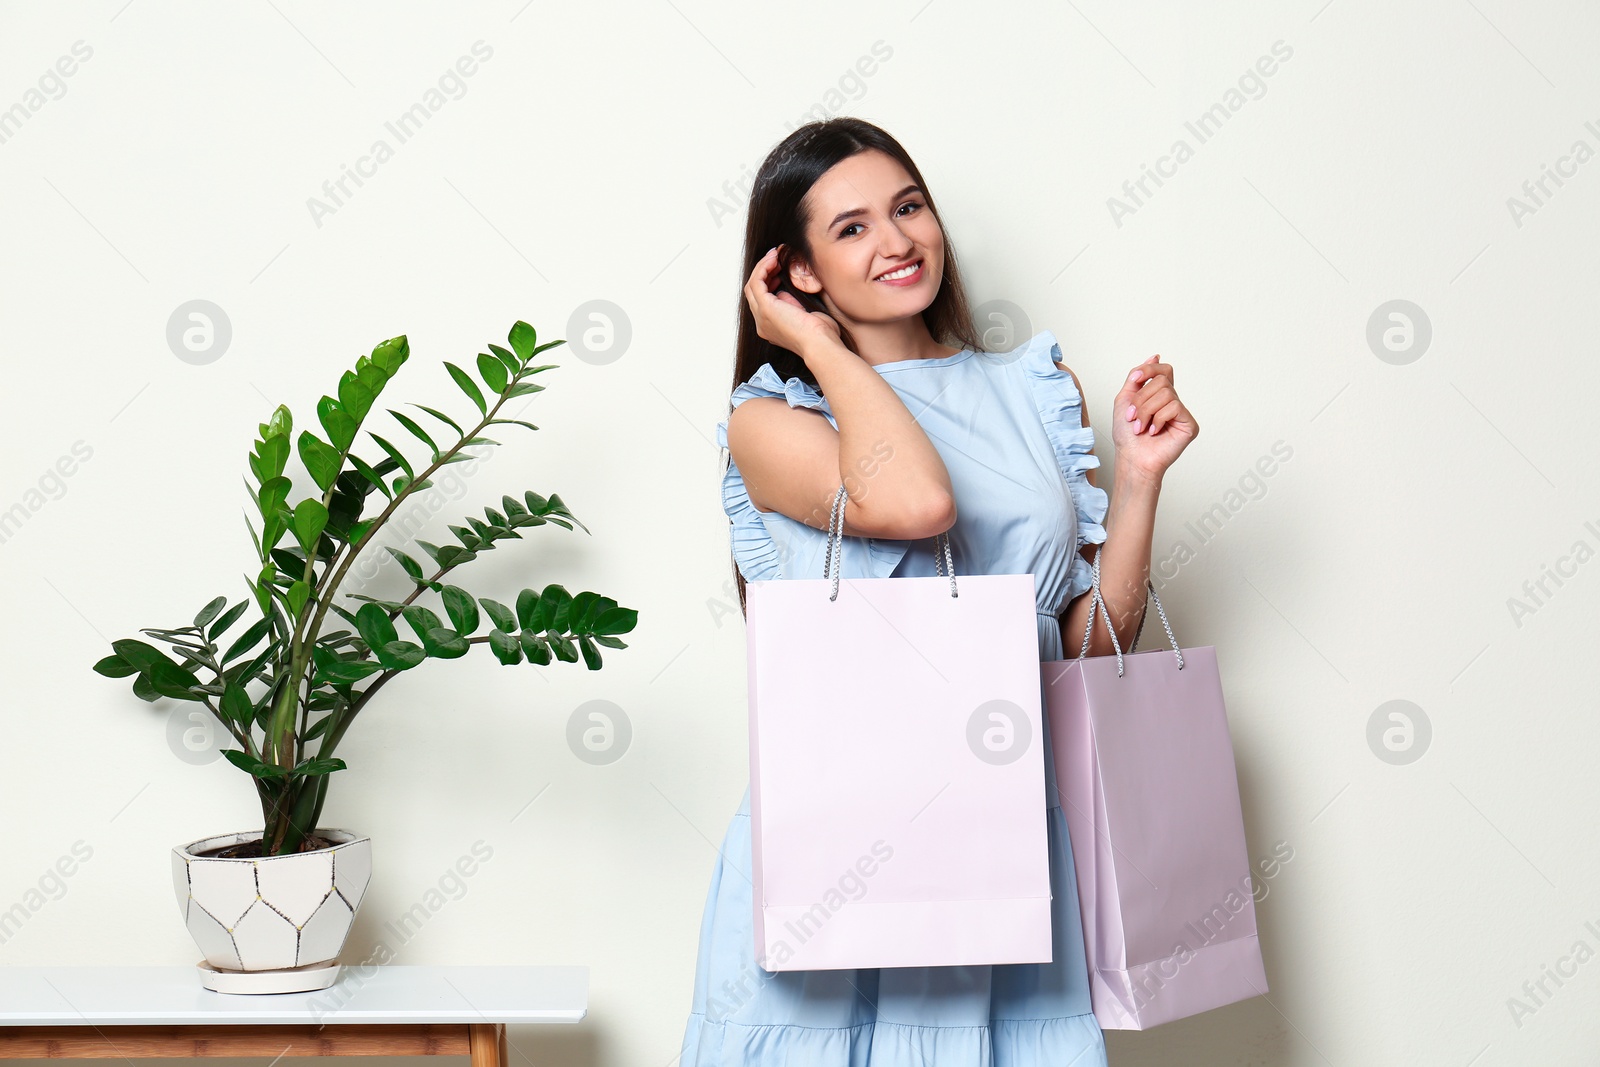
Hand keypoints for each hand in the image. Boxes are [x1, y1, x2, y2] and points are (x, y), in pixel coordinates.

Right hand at [743, 245, 841, 357]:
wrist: (821, 344)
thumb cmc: (821, 334)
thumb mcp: (806, 315)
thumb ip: (794, 305)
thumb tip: (786, 293)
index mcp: (771, 328)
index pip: (762, 301)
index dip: (768, 283)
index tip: (780, 271)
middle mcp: (762, 324)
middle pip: (754, 292)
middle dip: (764, 273)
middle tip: (776, 259)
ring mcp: (761, 317)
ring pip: (752, 286)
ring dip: (762, 268)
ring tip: (775, 256)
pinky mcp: (765, 308)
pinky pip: (757, 282)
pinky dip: (763, 268)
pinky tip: (774, 259)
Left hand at [1110, 355, 1196, 478]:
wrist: (1131, 458)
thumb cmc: (1127, 435)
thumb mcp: (1125, 399)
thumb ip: (1137, 377)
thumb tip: (1155, 355)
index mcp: (1158, 395)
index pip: (1164, 370)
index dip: (1150, 369)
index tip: (1136, 379)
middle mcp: (1172, 402)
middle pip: (1161, 381)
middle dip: (1141, 398)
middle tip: (1133, 416)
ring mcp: (1181, 413)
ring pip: (1166, 393)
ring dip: (1146, 411)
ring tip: (1141, 427)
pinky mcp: (1189, 424)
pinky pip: (1174, 407)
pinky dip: (1158, 419)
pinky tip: (1154, 432)